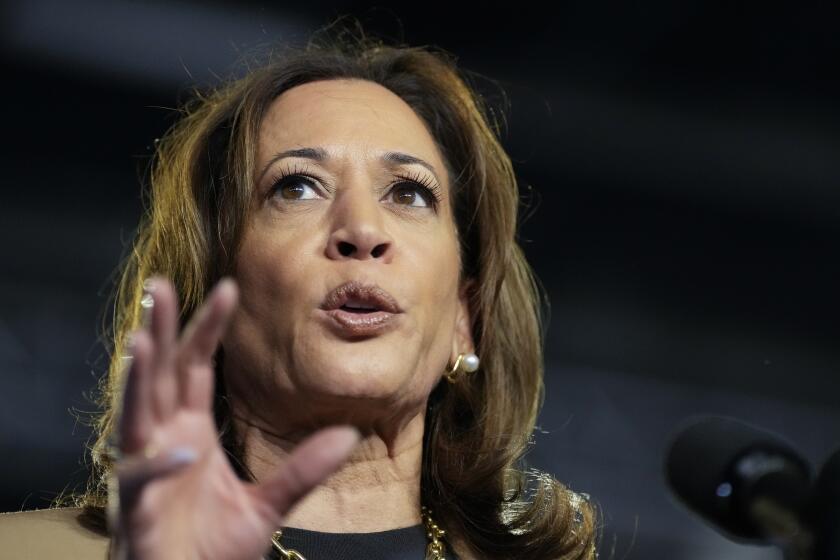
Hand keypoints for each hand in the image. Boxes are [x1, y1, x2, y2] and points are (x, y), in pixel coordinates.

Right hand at [110, 276, 359, 559]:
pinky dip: (157, 464)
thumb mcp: (269, 506)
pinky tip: (177, 448)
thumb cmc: (212, 550)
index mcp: (190, 431)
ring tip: (142, 340)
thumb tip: (350, 434)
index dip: (207, 328)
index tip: (228, 287)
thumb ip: (304, 469)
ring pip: (136, 415)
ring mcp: (146, 473)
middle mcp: (163, 441)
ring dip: (138, 379)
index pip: (196, 368)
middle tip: (159, 285)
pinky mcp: (137, 511)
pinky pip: (141, 481)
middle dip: (160, 331)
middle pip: (159, 376)